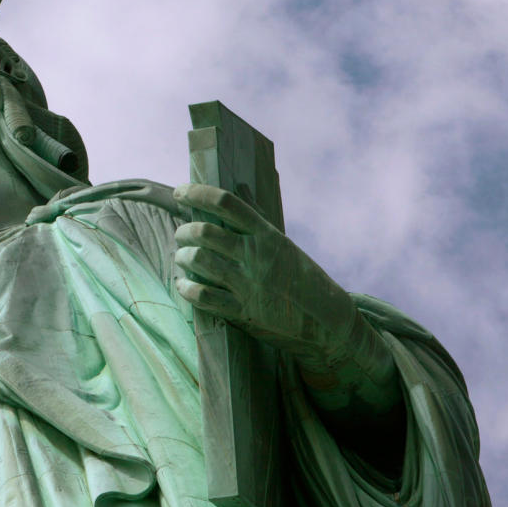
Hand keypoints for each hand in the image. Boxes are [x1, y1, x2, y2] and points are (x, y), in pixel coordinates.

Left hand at [172, 182, 358, 364]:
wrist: (327, 320)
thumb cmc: (301, 276)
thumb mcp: (282, 242)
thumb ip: (256, 215)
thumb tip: (240, 186)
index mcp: (266, 235)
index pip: (226, 203)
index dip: (197, 193)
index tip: (180, 192)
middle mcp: (256, 256)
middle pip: (205, 232)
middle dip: (184, 231)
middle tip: (182, 234)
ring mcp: (249, 284)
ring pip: (200, 260)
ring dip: (183, 257)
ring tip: (182, 258)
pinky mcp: (243, 312)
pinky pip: (204, 296)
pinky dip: (187, 288)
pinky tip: (184, 284)